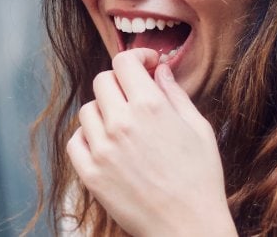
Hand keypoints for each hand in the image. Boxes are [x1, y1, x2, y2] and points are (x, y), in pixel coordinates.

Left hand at [66, 48, 235, 236]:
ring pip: (87, 109)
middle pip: (103, 81)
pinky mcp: (91, 174)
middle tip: (135, 95)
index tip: (146, 64)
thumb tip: (160, 69)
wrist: (188, 226)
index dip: (136, 57)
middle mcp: (122, 122)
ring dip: (104, 110)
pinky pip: (76, 141)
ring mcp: (102, 149)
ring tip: (123, 124)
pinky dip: (87, 137)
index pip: (124, 62)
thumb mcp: (199, 128)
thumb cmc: (200, 178)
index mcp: (151, 106)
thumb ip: (175, 94)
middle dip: (120, 82)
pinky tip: (106, 144)